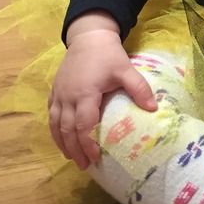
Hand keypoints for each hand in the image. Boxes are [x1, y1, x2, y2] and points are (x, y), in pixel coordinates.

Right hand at [48, 30, 156, 170]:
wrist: (88, 37)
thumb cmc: (107, 54)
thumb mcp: (125, 69)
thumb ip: (139, 88)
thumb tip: (153, 109)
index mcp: (85, 93)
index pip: (83, 125)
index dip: (88, 144)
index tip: (96, 158)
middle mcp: (68, 97)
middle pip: (67, 130)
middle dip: (75, 150)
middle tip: (84, 166)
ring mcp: (58, 94)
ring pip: (55, 125)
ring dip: (62, 143)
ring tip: (72, 158)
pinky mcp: (54, 91)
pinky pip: (50, 115)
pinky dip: (54, 130)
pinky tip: (61, 140)